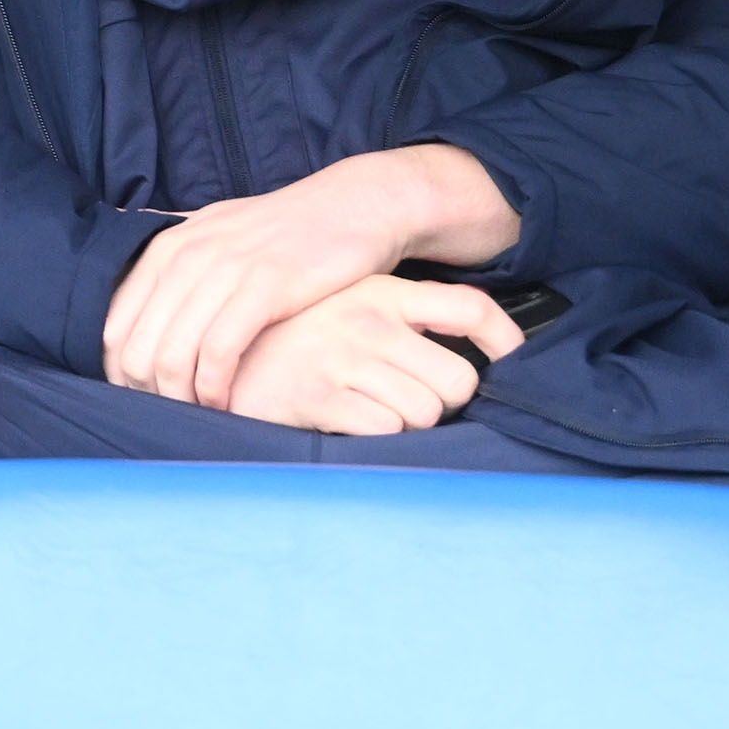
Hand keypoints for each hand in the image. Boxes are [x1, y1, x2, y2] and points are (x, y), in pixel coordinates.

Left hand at [104, 142, 521, 408]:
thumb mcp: (217, 237)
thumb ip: (178, 269)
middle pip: (138, 347)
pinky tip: (224, 403)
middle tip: (169, 417)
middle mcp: (185, 256)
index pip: (114, 324)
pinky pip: (219, 351)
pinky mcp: (265, 286)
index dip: (118, 372)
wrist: (355, 204)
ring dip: (180, 398)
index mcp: (166, 248)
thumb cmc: (285, 233)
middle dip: (147, 393)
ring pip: (174, 354)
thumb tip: (140, 311)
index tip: (138, 399)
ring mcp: (224, 270)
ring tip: (197, 417)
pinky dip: (215, 387)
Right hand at [223, 273, 526, 434]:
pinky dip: (374, 436)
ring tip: (369, 411)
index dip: (505, 339)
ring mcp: (342, 354)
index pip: (470, 307)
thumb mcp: (348, 306)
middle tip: (407, 402)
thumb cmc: (292, 338)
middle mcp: (367, 318)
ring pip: (425, 412)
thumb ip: (401, 317)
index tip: (514, 359)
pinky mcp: (319, 392)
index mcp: (380, 291)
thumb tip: (472, 350)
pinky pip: (385, 430)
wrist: (215, 353)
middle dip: (440, 403)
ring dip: (406, 425)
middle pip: (457, 380)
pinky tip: (345, 422)